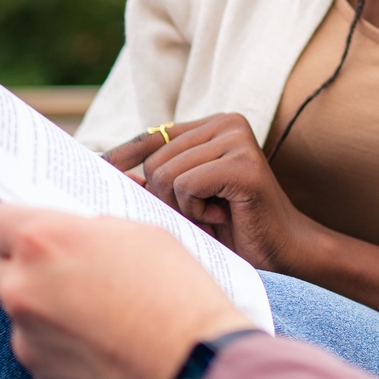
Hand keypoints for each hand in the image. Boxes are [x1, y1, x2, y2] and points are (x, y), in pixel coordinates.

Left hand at [0, 202, 251, 378]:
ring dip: (53, 313)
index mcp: (43, 243)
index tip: (34, 230)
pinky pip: (46, 355)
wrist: (198, 374)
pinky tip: (111, 349)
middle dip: (34, 269)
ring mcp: (29, 343)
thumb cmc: (179, 300)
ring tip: (108, 317)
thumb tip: (78, 236)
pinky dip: (68, 351)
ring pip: (26, 317)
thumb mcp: (143, 235)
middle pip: (4, 270)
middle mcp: (23, 292)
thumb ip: (93, 231)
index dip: (15, 223)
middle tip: (80, 272)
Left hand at [102, 115, 378, 316]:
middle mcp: (226, 123)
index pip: (152, 136)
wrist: (285, 255)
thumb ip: (151, 183)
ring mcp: (237, 140)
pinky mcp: (244, 163)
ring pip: (165, 174)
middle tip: (197, 216)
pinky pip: (187, 185)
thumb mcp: (184, 202)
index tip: (93, 171)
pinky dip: (197, 210)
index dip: (121, 157)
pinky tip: (224, 216)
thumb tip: (100, 175)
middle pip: (153, 161)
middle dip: (163, 199)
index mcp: (212, 125)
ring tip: (213, 215)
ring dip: (182, 207)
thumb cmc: (232, 232)